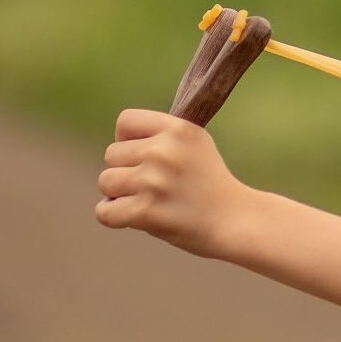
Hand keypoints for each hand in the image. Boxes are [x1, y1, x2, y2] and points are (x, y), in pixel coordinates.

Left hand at [96, 108, 255, 256]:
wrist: (235, 220)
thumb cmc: (210, 184)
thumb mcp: (195, 145)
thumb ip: (161, 136)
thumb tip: (118, 140)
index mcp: (177, 129)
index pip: (125, 121)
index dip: (127, 140)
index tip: (144, 156)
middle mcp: (164, 150)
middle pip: (111, 154)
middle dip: (125, 170)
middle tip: (152, 185)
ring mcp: (154, 181)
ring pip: (106, 181)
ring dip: (119, 194)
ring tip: (147, 200)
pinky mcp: (146, 211)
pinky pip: (104, 212)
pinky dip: (114, 217)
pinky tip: (135, 218)